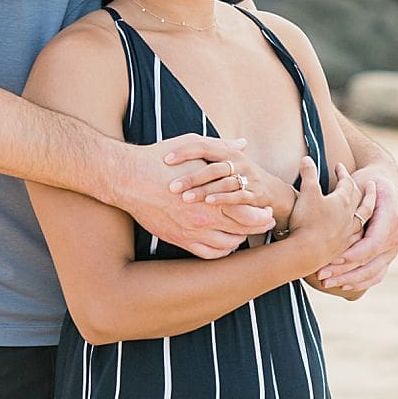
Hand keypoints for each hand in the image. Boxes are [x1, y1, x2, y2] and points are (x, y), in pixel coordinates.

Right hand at [118, 135, 274, 259]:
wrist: (129, 178)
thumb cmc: (160, 159)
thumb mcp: (194, 146)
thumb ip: (221, 147)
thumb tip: (241, 144)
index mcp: (212, 197)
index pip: (249, 214)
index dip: (262, 215)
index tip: (268, 211)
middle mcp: (204, 219)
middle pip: (242, 232)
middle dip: (257, 227)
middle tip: (264, 222)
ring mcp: (191, 232)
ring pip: (226, 247)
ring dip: (239, 240)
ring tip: (244, 233)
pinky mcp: (178, 239)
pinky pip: (207, 254)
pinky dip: (221, 252)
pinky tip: (224, 244)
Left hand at [166, 142, 295, 232]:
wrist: (271, 190)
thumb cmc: (239, 174)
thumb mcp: (223, 160)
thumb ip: (204, 152)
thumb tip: (172, 147)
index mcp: (226, 150)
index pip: (202, 146)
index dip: (184, 151)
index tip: (165, 159)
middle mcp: (237, 161)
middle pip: (211, 166)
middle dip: (190, 176)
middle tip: (171, 186)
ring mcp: (246, 177)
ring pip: (222, 182)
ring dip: (204, 190)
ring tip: (185, 197)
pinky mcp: (254, 194)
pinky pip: (236, 196)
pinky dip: (222, 199)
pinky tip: (209, 203)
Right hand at [290, 159, 376, 274]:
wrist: (306, 252)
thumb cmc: (307, 220)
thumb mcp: (307, 192)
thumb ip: (308, 174)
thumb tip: (307, 158)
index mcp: (342, 201)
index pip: (347, 183)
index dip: (343, 173)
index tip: (339, 166)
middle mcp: (349, 217)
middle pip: (360, 199)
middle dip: (358, 188)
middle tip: (359, 182)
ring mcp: (348, 233)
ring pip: (362, 219)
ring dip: (364, 210)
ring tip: (365, 207)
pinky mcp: (342, 248)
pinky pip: (356, 236)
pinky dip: (358, 232)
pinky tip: (356, 234)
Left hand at [314, 163, 397, 292]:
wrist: (383, 181)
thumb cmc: (366, 183)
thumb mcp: (358, 187)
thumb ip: (350, 207)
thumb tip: (334, 221)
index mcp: (390, 220)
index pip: (371, 245)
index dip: (351, 255)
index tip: (331, 259)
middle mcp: (395, 238)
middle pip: (370, 263)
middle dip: (344, 272)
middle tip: (322, 276)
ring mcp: (393, 249)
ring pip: (373, 273)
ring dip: (349, 281)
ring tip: (327, 283)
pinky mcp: (388, 256)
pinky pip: (376, 275)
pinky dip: (360, 282)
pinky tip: (342, 285)